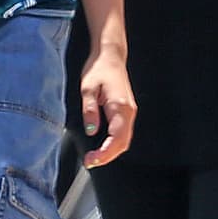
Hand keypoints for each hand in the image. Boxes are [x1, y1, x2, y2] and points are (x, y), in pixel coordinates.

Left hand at [79, 46, 136, 167]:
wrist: (110, 56)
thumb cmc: (98, 70)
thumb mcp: (87, 88)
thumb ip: (90, 110)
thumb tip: (92, 130)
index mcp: (120, 107)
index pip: (116, 138)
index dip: (104, 153)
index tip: (91, 160)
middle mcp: (129, 112)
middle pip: (123, 143)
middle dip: (108, 156)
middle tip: (89, 162)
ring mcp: (130, 112)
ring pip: (125, 140)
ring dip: (111, 152)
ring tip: (94, 158)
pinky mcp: (127, 111)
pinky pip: (124, 133)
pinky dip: (115, 144)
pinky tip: (103, 147)